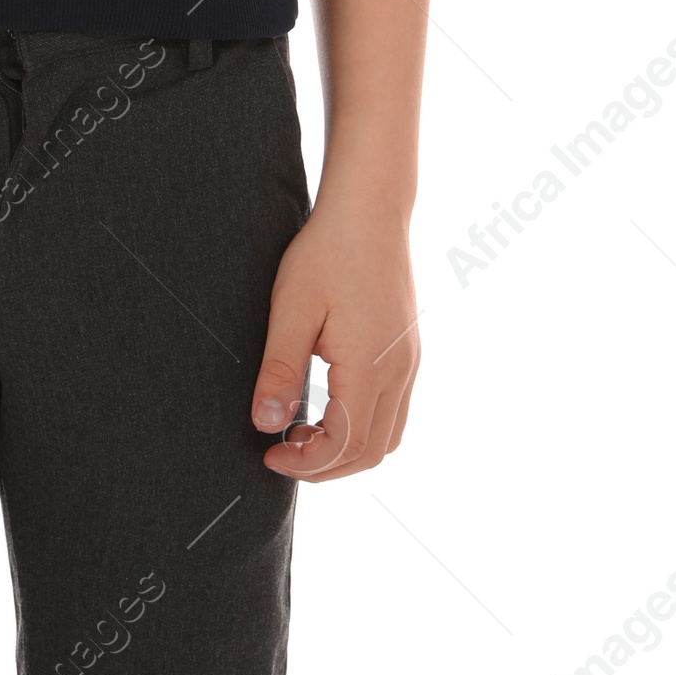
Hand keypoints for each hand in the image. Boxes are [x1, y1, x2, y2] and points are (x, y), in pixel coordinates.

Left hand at [250, 195, 419, 481]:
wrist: (370, 209)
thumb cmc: (327, 252)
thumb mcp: (291, 309)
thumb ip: (279, 371)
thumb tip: (266, 426)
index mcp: (370, 367)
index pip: (345, 446)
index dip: (306, 464)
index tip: (269, 456)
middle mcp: (399, 372)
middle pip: (373, 452)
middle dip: (326, 466)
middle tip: (282, 454)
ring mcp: (409, 362)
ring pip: (388, 435)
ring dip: (347, 449)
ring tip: (302, 434)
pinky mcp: (408, 350)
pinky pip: (394, 410)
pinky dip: (363, 427)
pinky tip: (327, 406)